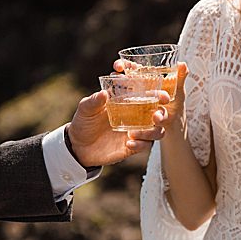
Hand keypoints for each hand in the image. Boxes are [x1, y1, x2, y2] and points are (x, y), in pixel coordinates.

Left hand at [71, 64, 185, 166]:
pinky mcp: (135, 145)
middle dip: (162, 114)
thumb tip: (104, 93)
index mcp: (129, 102)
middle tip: (156, 117)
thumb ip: (93, 101)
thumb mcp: (85, 109)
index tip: (162, 96)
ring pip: (158, 131)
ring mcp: (137, 131)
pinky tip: (128, 143)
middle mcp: (138, 116)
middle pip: (160, 113)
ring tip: (133, 133)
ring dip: (152, 132)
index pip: (149, 95)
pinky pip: (146, 145)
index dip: (159, 94)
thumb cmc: (84, 122)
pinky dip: (140, 144)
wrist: (78, 146)